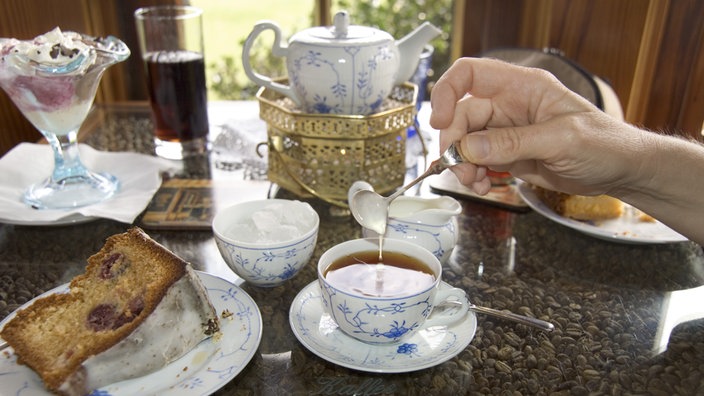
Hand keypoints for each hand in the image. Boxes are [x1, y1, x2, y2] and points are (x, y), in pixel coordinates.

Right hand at [429, 57, 644, 196]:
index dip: (447, 93)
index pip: (470, 75)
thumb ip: (513, 143)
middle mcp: (510, 104)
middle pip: (461, 115)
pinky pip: (478, 161)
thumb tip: (470, 148)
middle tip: (461, 170)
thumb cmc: (604, 144)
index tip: (439, 121)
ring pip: (466, 141)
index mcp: (523, 87)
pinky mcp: (508, 153)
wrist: (621, 171)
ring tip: (475, 183)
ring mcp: (507, 130)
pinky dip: (474, 175)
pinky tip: (483, 186)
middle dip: (456, 144)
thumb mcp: (561, 140)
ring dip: (463, 164)